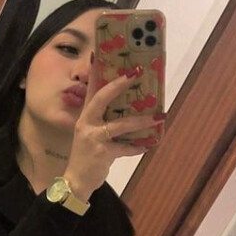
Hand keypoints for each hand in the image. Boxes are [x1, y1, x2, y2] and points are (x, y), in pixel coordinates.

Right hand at [64, 62, 164, 201]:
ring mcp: (93, 138)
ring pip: (120, 124)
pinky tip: (149, 145)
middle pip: (102, 98)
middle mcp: (87, 123)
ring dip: (142, 121)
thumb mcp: (90, 134)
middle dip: (119, 85)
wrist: (76, 181)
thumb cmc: (87, 156)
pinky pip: (125, 148)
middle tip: (137, 73)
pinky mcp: (102, 153)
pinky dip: (138, 147)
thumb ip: (104, 121)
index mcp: (85, 116)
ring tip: (159, 116)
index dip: (96, 72)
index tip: (100, 54)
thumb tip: (129, 109)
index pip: (91, 90)